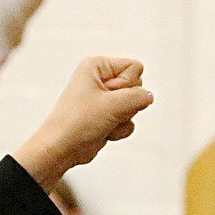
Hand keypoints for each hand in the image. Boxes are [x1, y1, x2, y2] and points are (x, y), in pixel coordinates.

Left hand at [13, 57, 153, 190]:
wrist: (64, 147)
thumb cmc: (78, 122)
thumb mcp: (114, 105)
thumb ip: (139, 97)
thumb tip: (150, 96)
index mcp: (97, 66)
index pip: (134, 67)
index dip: (127, 86)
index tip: (108, 96)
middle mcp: (101, 79)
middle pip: (136, 87)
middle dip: (127, 104)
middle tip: (107, 110)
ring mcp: (105, 98)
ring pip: (134, 105)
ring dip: (123, 119)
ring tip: (104, 122)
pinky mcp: (108, 114)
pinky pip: (129, 120)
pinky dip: (120, 129)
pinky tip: (104, 131)